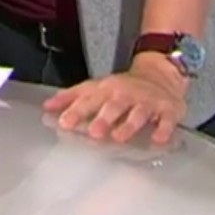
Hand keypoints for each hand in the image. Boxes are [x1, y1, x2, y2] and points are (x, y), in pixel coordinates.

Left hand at [43, 56, 188, 145]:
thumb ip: (71, 97)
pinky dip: (163, 129)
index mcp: (106, 89)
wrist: (160, 75)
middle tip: (93, 132)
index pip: (89, 99)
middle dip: (104, 118)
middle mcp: (126, 94)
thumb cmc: (121, 88)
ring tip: (119, 137)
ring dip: (129, 125)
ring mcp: (148, 102)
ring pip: (138, 113)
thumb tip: (47, 107)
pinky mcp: (168, 110)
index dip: (76, 111)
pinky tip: (158, 139)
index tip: (64, 122)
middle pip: (113, 105)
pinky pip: (166, 121)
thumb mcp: (95, 88)